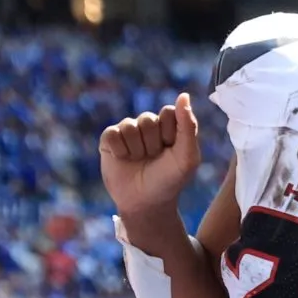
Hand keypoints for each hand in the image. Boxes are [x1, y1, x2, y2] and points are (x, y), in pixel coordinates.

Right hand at [100, 92, 201, 217]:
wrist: (145, 202)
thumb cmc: (170, 180)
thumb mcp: (186, 157)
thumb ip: (188, 126)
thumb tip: (183, 95)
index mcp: (170, 124)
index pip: (169, 112)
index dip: (169, 133)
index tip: (171, 150)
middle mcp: (149, 124)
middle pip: (148, 120)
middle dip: (152, 144)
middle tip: (154, 159)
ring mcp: (128, 130)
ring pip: (129, 127)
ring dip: (136, 150)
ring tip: (140, 160)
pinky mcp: (110, 139)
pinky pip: (112, 134)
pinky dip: (119, 151)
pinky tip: (123, 160)